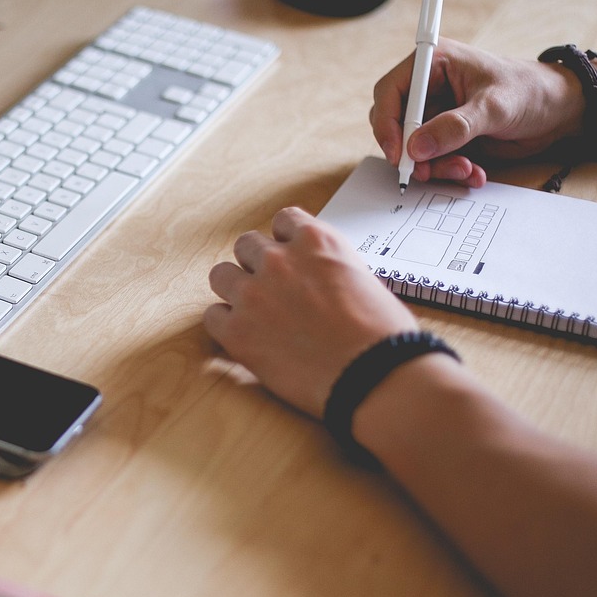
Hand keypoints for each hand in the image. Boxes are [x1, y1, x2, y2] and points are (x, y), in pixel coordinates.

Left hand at [205, 208, 417, 418]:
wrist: (374, 375)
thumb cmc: (383, 335)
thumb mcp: (364, 279)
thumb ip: (331, 268)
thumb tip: (320, 279)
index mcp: (316, 241)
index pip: (283, 221)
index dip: (284, 241)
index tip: (289, 258)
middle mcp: (279, 260)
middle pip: (246, 245)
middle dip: (257, 265)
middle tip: (271, 290)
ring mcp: (254, 294)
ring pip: (221, 275)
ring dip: (235, 290)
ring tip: (254, 313)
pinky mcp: (237, 331)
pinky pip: (212, 316)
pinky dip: (226, 326)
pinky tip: (245, 338)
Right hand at [370, 38, 583, 186]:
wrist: (559, 111)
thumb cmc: (531, 91)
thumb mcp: (494, 107)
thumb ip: (455, 127)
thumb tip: (418, 147)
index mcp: (433, 65)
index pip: (389, 92)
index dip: (387, 123)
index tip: (399, 152)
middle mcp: (428, 90)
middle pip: (395, 125)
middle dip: (411, 152)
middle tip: (427, 171)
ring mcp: (436, 115)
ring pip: (414, 149)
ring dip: (435, 166)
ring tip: (466, 170)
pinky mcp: (447, 138)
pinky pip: (433, 161)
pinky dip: (449, 171)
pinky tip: (473, 172)